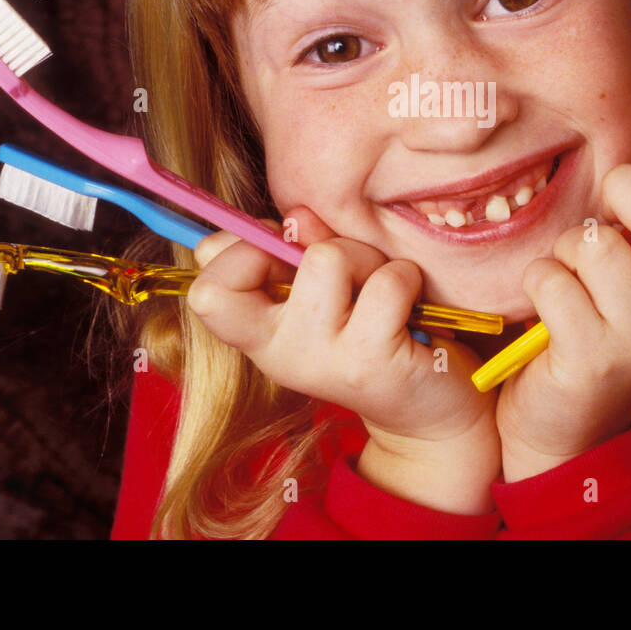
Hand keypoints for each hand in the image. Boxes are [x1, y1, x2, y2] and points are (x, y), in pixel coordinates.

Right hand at [187, 205, 496, 454]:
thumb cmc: (370, 331)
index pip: (206, 287)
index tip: (285, 253)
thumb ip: (300, 248)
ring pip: (330, 256)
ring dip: (367, 258)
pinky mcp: (372, 361)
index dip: (242, 247)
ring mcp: (323, 359)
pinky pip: (387, 281)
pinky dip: (406, 278)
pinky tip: (410, 310)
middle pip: (263, 254)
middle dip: (312, 242)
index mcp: (257, 334)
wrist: (424, 411)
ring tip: (380, 292)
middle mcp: (279, 352)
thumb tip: (296, 218)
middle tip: (342, 272)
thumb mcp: (325, 290)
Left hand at [496, 129, 630, 480]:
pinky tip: (549, 310)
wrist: (568, 419)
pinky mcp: (594, 357)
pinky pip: (553, 278)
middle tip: (606, 207)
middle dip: (625, 191)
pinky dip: (540, 281)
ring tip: (572, 280)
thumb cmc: (599, 322)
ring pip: (595, 245)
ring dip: (567, 250)